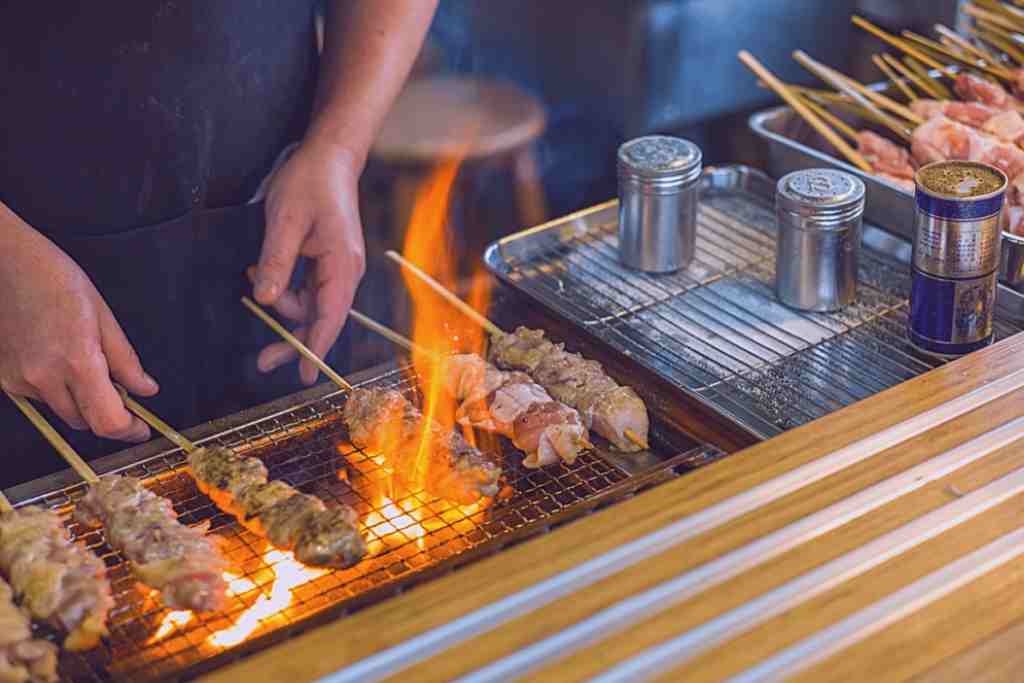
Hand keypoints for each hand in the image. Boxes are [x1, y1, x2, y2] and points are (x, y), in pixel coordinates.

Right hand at [0, 209, 156, 440]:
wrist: (5, 264)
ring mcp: (21, 380)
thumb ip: (127, 361)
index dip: (130, 431)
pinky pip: (41, 400)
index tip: (141, 428)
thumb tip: (145, 389)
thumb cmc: (54, 279)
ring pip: (64, 413)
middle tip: (121, 392)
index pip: (108, 421)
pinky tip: (58, 360)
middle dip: (109, 414)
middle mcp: (45, 377)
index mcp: (77, 361)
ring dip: (82, 402)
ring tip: (85, 365)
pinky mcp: (6, 379)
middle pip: (87, 422)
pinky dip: (57, 390)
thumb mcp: (104, 316)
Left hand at [251, 138, 365, 383]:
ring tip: (253, 277)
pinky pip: (308, 289)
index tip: (306, 375)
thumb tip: (268, 301)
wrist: (328, 156)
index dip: (317, 347)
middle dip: (294, 340)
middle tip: (262, 361)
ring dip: (283, 306)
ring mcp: (338, 267)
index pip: (330, 315)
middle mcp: (346, 271)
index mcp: (343, 263)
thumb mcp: (286, 220)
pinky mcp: (328, 262)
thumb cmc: (310, 182)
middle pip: (322, 318)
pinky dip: (286, 289)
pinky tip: (263, 273)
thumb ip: (278, 262)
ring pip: (312, 305)